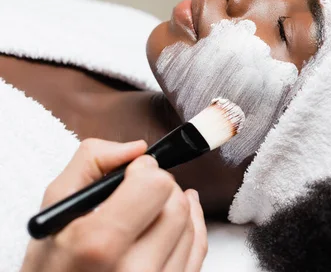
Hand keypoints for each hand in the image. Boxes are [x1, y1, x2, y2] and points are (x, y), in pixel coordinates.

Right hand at [20, 138, 207, 271]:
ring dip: (173, 207)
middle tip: (138, 193)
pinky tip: (173, 219)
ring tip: (147, 211)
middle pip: (177, 204)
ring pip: (191, 223)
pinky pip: (199, 248)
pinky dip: (191, 226)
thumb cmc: (54, 262)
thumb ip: (91, 163)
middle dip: (161, 188)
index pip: (156, 186)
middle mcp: (134, 271)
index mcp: (100, 244)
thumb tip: (137, 148)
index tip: (132, 173)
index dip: (145, 171)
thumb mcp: (55, 209)